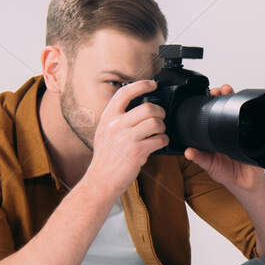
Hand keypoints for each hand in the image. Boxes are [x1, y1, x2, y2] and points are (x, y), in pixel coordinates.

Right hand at [79, 80, 167, 197]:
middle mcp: (115, 125)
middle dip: (159, 112)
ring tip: (159, 133)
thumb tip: (137, 107)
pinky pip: (159, 140)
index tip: (152, 84)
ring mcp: (126, 138)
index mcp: (107, 118)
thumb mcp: (104, 132)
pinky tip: (159, 144)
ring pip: (156, 122)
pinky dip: (163, 141)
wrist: (100, 180)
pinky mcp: (137, 152)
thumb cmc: (105, 158)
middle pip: (147, 107)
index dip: (141, 85)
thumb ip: (117, 119)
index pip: (125, 93)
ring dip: (162, 127)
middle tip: (160, 118)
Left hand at [186, 84, 264, 192]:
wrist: (246, 184)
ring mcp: (241, 131)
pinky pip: (251, 122)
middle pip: (226, 107)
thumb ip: (200, 158)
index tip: (205, 95)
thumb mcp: (210, 166)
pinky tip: (244, 106)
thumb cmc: (227, 174)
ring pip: (238, 111)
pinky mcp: (253, 136)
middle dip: (222, 95)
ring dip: (234, 99)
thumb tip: (187, 151)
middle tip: (218, 90)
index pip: (211, 114)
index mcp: (215, 134)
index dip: (208, 104)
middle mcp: (228, 130)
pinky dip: (248, 113)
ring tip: (228, 91)